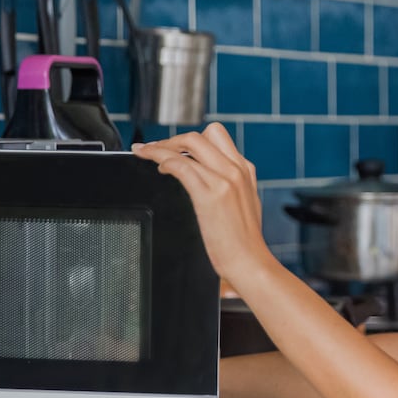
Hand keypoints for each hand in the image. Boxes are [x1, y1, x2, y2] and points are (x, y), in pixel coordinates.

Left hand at [131, 123, 272, 282]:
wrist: (250, 262)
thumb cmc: (244, 242)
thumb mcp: (245, 204)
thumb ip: (231, 186)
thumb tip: (211, 180)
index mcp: (244, 170)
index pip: (216, 137)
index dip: (190, 139)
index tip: (174, 146)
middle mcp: (236, 170)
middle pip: (202, 135)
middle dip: (173, 139)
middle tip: (156, 149)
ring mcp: (224, 180)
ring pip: (188, 145)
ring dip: (161, 147)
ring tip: (148, 154)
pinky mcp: (210, 194)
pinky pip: (181, 165)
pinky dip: (163, 160)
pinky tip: (158, 168)